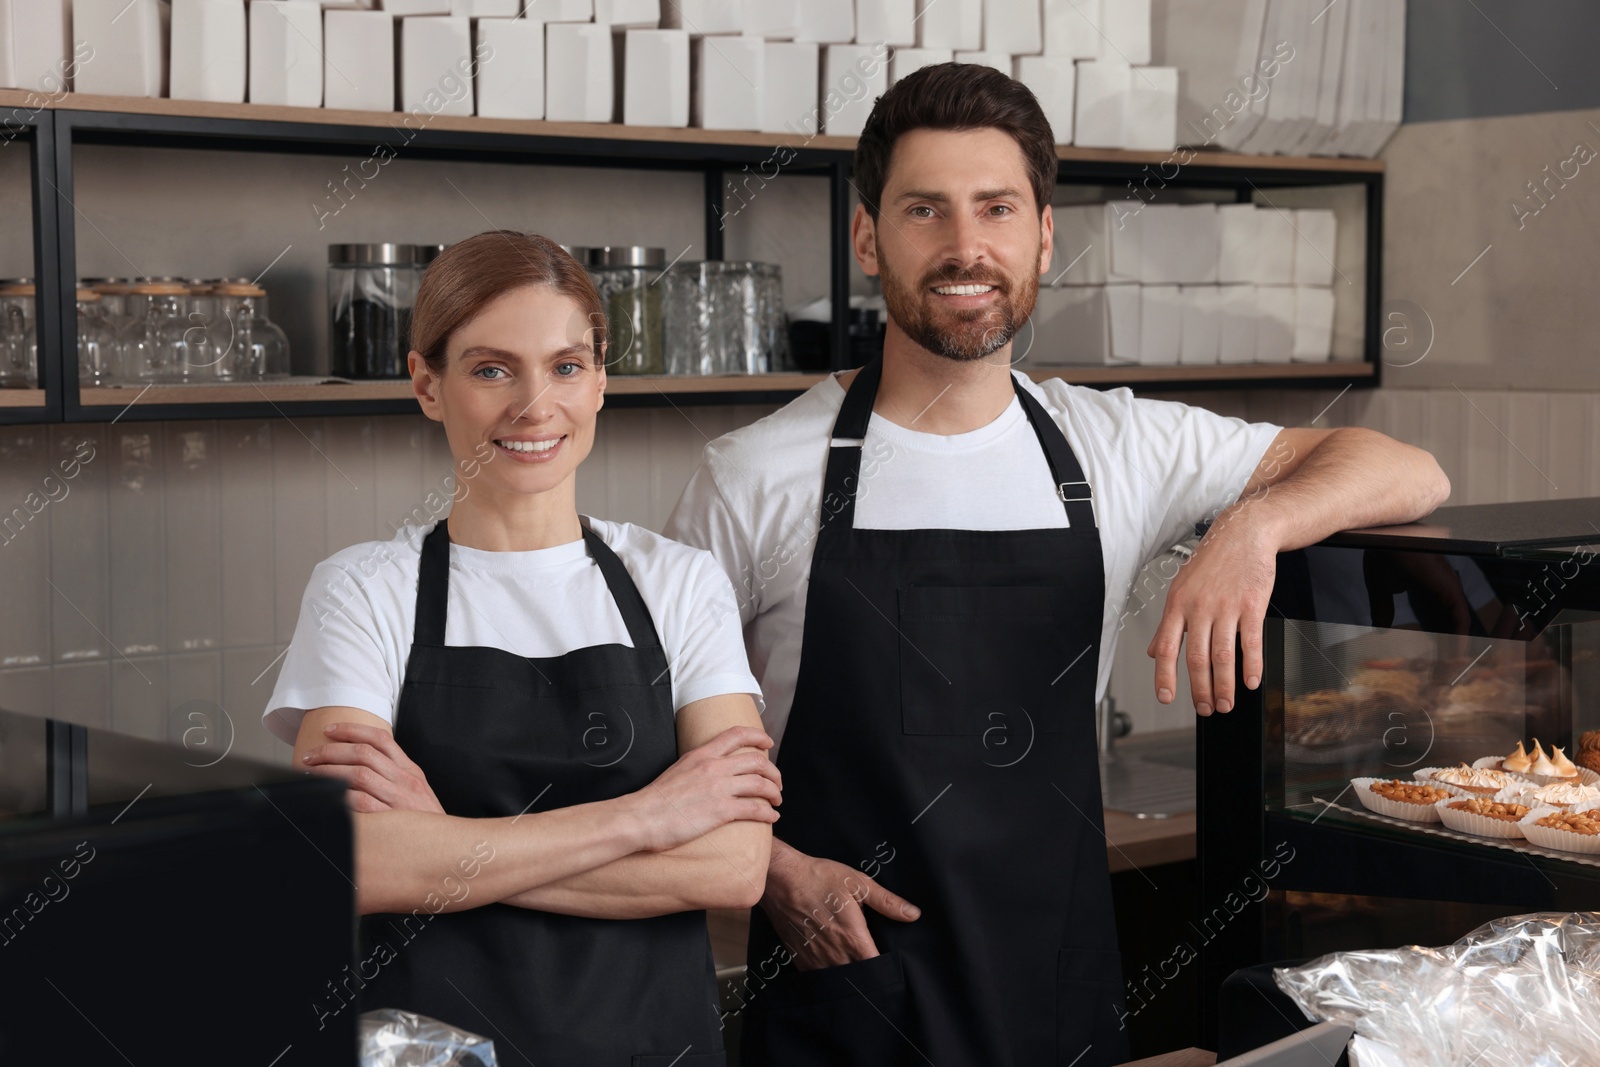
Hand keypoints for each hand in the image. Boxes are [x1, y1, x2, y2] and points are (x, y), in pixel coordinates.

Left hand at [300, 721, 445, 813]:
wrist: (447, 846)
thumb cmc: (424, 820)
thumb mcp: (416, 790)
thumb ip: (393, 775)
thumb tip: (359, 763)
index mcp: (410, 769)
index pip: (380, 738)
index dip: (352, 729)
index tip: (329, 729)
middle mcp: (405, 780)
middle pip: (363, 753)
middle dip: (331, 751)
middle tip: (310, 756)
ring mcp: (399, 799)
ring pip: (358, 774)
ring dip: (329, 771)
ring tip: (310, 774)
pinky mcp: (391, 819)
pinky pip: (360, 802)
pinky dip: (340, 795)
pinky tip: (325, 795)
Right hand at [629, 725, 781, 852]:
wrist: (641, 818)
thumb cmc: (654, 800)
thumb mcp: (677, 770)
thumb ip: (697, 767)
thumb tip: (707, 772)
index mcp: (702, 754)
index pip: (736, 734)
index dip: (758, 736)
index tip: (768, 743)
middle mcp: (714, 767)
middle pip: (757, 760)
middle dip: (773, 771)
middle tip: (777, 782)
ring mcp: (719, 788)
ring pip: (761, 784)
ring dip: (774, 792)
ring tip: (777, 800)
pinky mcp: (721, 811)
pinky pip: (755, 808)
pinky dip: (768, 813)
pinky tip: (771, 817)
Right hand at [759, 839, 919, 970]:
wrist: (780, 880)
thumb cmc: (818, 878)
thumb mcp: (858, 884)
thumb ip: (887, 902)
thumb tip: (913, 914)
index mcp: (853, 938)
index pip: (876, 969)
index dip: (886, 971)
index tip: (892, 965)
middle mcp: (835, 955)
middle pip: (859, 979)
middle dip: (869, 976)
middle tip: (874, 965)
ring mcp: (816, 960)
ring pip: (839, 981)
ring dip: (849, 976)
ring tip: (855, 965)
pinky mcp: (800, 959)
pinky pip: (819, 977)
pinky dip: (829, 974)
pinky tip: (834, 962)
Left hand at [1148, 514, 1276, 715]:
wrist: (1244, 532)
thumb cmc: (1213, 561)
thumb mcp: (1181, 588)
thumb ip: (1168, 624)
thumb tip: (1152, 652)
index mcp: (1177, 605)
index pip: (1166, 647)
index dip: (1164, 676)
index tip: (1166, 698)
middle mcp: (1199, 607)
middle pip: (1196, 658)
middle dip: (1200, 689)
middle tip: (1206, 709)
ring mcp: (1226, 606)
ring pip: (1223, 655)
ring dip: (1225, 685)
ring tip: (1227, 703)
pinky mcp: (1252, 605)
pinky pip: (1251, 641)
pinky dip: (1251, 666)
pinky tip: (1251, 681)